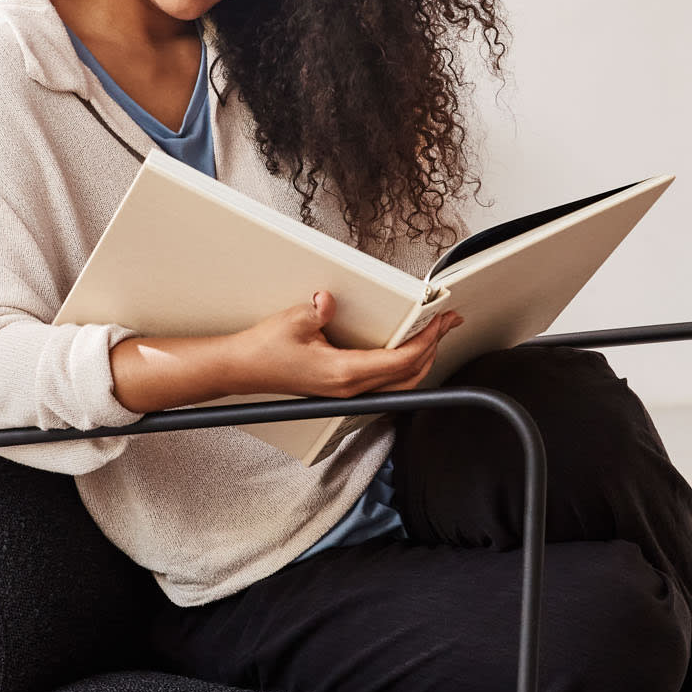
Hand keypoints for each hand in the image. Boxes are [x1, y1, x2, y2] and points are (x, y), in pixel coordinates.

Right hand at [227, 293, 462, 401]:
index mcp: (344, 373)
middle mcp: (350, 388)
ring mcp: (347, 392)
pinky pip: (385, 383)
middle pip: (409, 375)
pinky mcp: (343, 389)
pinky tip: (405, 351)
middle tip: (448, 323)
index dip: (427, 340)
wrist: (243, 370)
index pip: (400, 360)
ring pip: (400, 383)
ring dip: (422, 359)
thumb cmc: (264, 350)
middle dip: (434, 348)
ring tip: (434, 335)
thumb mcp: (293, 321)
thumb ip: (318, 310)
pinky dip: (404, 367)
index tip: (441, 321)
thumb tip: (330, 299)